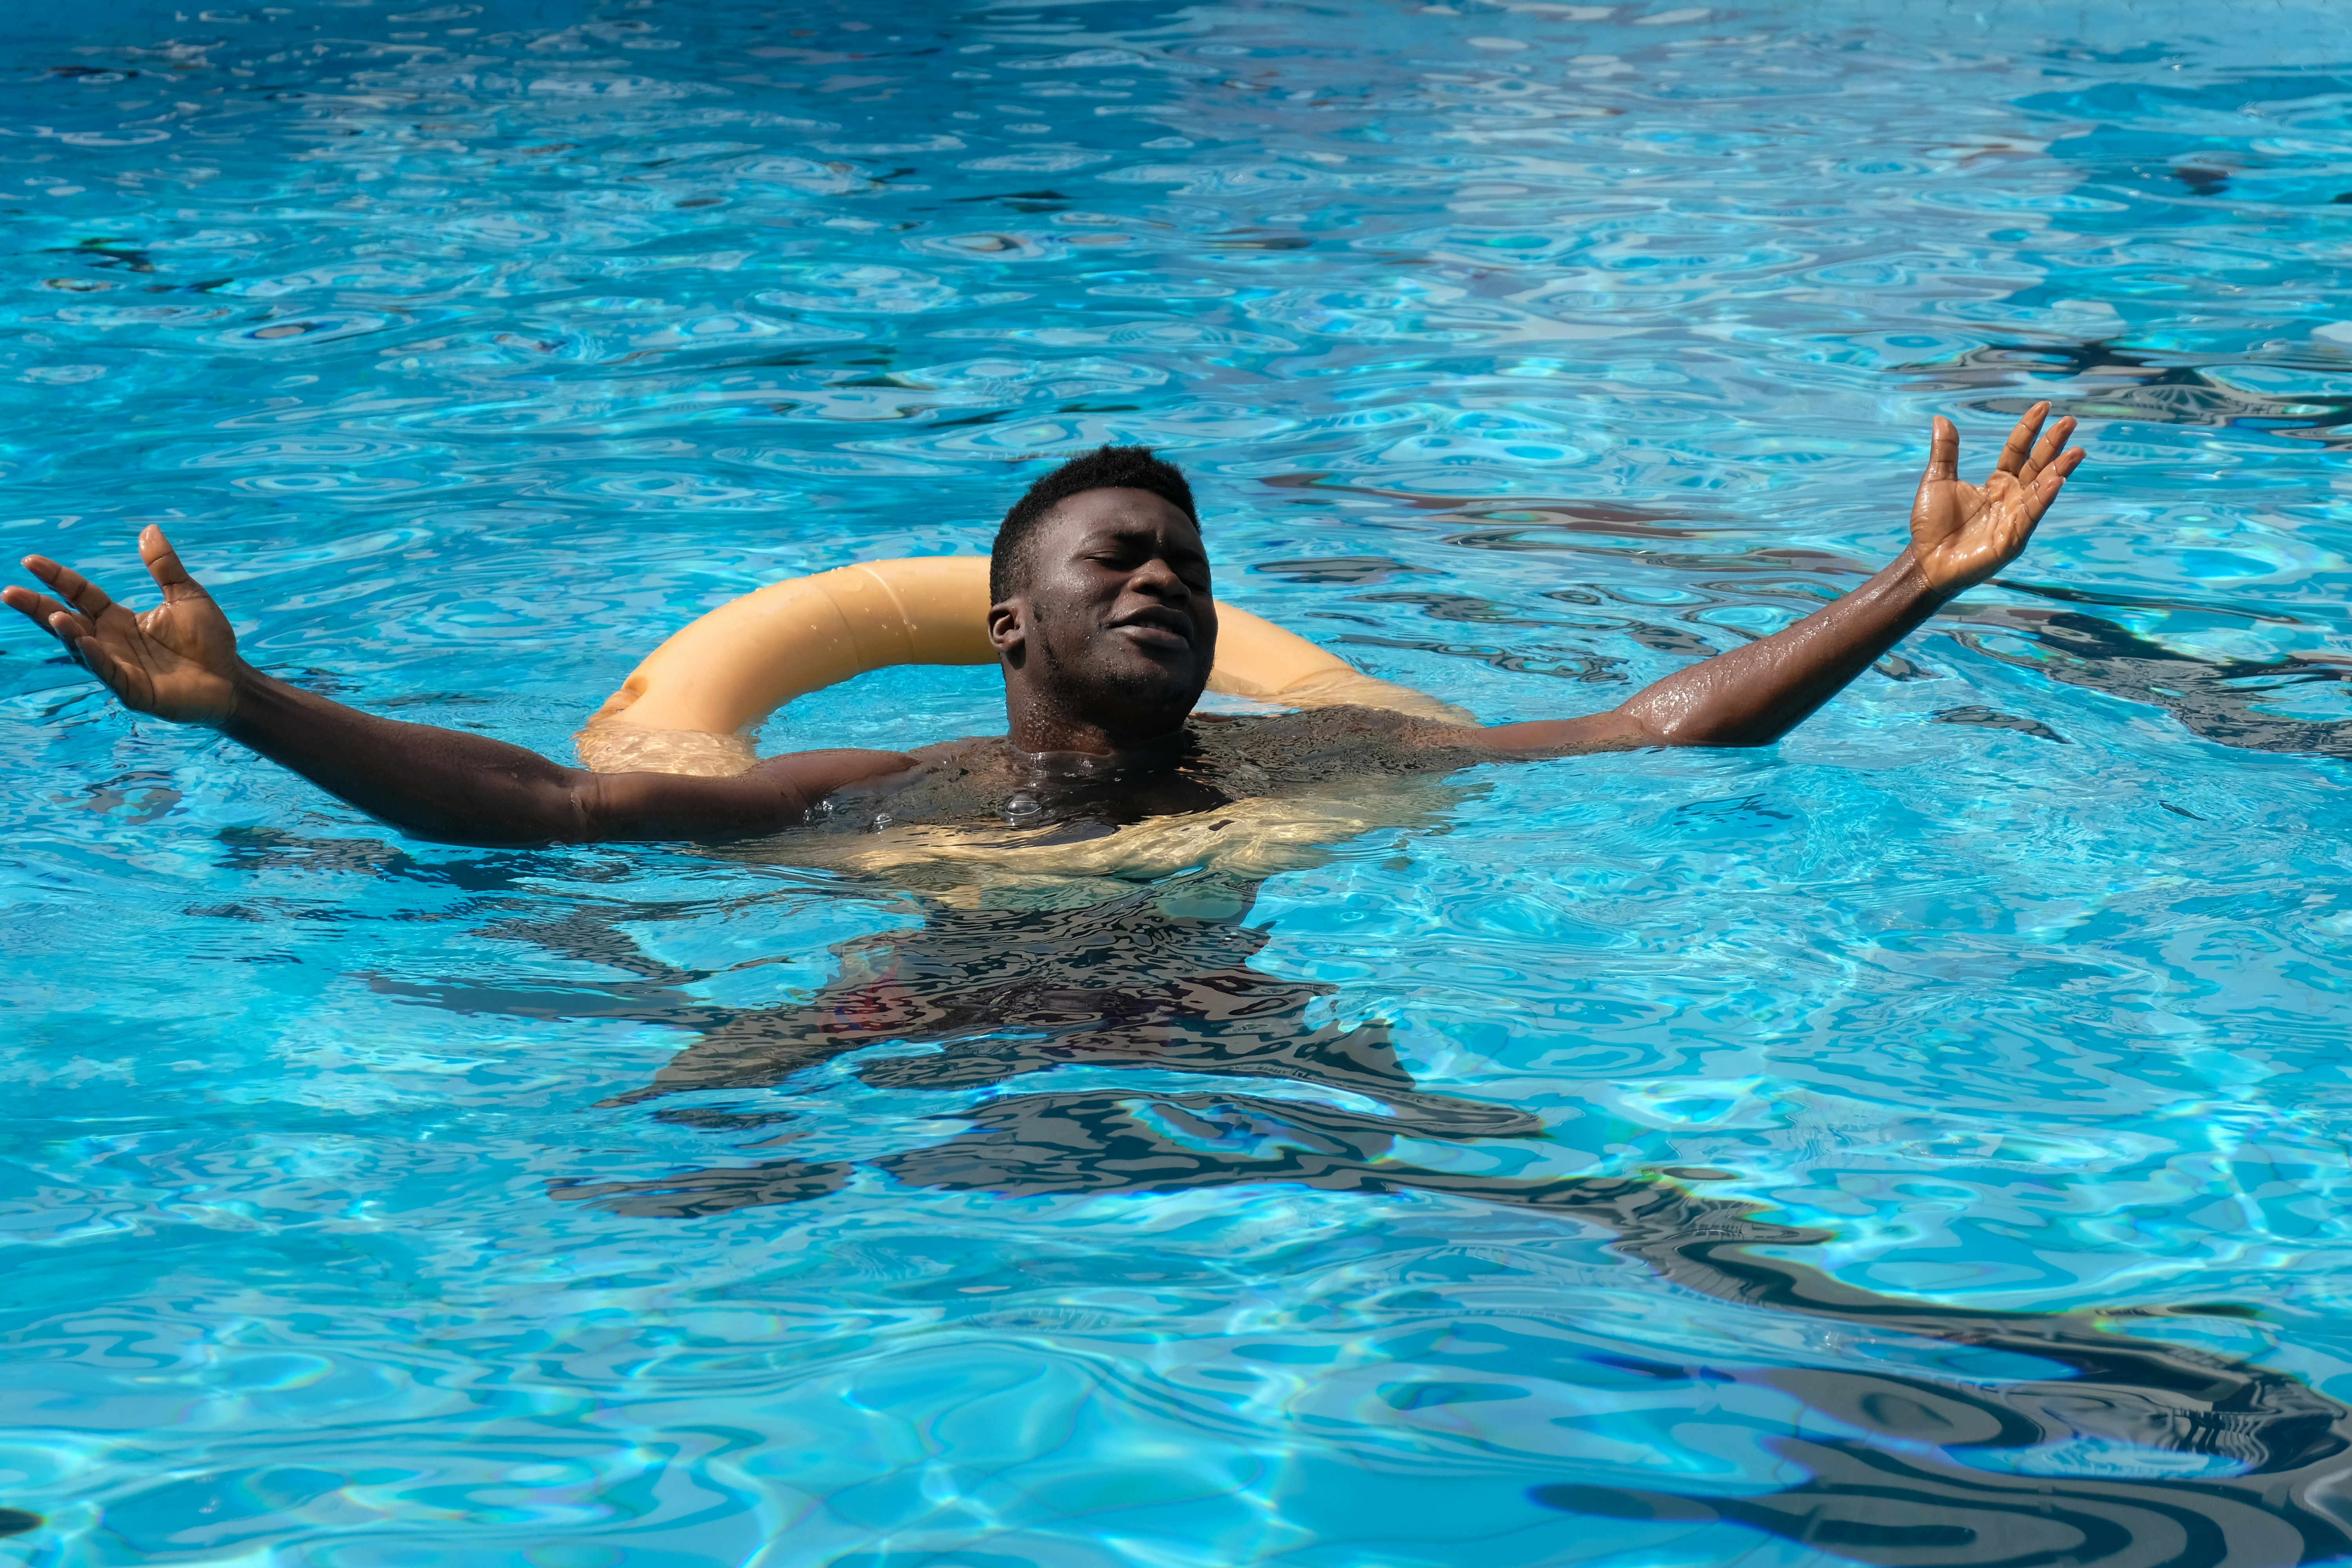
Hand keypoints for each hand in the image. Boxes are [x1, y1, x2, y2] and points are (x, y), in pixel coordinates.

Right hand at [3, 526, 247, 724]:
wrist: (232, 679)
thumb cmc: (209, 641)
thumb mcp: (186, 596)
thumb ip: (164, 567)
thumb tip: (149, 529)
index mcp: (118, 620)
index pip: (80, 594)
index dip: (57, 578)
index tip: (31, 560)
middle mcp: (110, 642)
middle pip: (66, 621)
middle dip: (38, 608)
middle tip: (9, 592)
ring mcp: (118, 667)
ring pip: (82, 648)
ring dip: (67, 633)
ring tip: (53, 616)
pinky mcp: (133, 690)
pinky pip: (109, 672)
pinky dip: (96, 658)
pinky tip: (85, 642)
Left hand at [1907, 401, 2085, 594]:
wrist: (1925, 561)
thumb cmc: (1931, 524)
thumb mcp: (1937, 481)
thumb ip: (1945, 452)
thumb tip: (1940, 419)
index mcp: (1996, 483)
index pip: (2017, 450)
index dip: (2030, 429)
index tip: (2044, 406)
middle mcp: (2011, 497)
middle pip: (2036, 465)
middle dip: (2053, 444)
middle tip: (2070, 421)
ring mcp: (2015, 517)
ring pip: (2041, 488)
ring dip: (2059, 469)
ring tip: (2076, 451)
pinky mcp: (2013, 539)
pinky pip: (2031, 515)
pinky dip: (2043, 499)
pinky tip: (2057, 481)